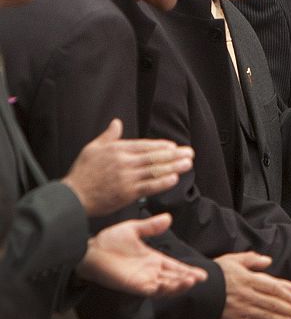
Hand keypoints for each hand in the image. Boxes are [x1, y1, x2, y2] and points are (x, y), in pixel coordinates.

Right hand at [62, 119, 193, 216]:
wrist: (72, 196)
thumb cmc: (82, 173)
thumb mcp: (92, 148)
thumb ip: (108, 136)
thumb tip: (116, 122)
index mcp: (117, 149)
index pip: (144, 146)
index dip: (161, 146)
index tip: (174, 146)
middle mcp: (124, 162)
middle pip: (154, 157)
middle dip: (174, 155)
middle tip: (190, 153)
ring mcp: (126, 177)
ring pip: (154, 170)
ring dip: (173, 167)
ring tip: (187, 164)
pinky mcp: (127, 193)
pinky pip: (148, 186)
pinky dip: (162, 182)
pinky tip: (174, 179)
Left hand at [76, 213, 207, 296]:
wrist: (90, 250)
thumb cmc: (108, 241)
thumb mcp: (133, 229)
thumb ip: (151, 226)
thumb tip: (168, 218)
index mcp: (152, 259)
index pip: (174, 267)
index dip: (187, 270)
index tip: (201, 273)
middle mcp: (150, 271)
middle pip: (174, 278)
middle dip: (188, 279)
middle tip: (201, 278)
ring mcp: (143, 279)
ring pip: (166, 286)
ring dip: (179, 285)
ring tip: (191, 281)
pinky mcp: (134, 285)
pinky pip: (153, 290)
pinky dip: (165, 289)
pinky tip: (173, 285)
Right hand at [214, 251, 290, 318]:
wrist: (196, 291)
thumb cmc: (216, 273)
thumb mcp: (233, 260)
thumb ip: (252, 259)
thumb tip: (268, 261)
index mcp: (247, 279)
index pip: (272, 288)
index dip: (287, 295)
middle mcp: (245, 295)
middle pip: (272, 305)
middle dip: (290, 312)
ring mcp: (238, 310)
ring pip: (265, 318)